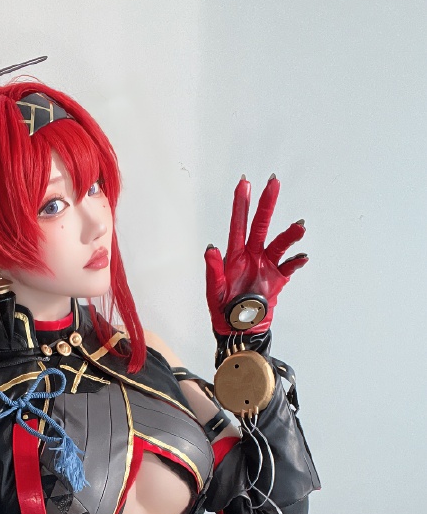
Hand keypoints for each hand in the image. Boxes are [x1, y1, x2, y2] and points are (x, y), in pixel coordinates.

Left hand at [205, 176, 307, 334]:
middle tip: (273, 183)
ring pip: (279, 245)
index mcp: (234, 256)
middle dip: (266, 204)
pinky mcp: (277, 279)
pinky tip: (301, 257)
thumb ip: (213, 271)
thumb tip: (210, 249)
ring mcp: (266, 266)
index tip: (245, 184)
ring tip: (299, 227)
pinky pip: (289, 267)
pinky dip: (296, 261)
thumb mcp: (214, 293)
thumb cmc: (223, 311)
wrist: (240, 330)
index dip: (241, 205)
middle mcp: (252, 256)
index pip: (238, 226)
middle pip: (260, 226)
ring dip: (289, 235)